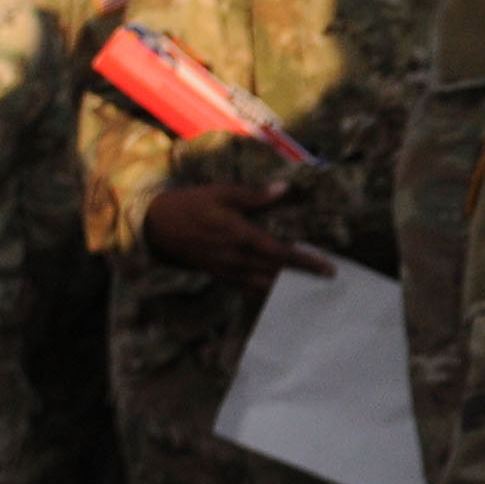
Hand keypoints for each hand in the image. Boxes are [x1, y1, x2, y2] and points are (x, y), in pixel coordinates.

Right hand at [143, 181, 334, 288]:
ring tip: (308, 289)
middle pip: (276, 274)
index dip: (306, 262)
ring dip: (286, 290)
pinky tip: (278, 293)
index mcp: (240, 235)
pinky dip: (264, 294)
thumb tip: (284, 189)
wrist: (155, 226)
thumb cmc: (190, 204)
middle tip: (326, 281)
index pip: (280, 253)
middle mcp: (236, 258)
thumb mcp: (221, 192)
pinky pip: (246, 290)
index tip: (328, 269)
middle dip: (302, 279)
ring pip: (263, 287)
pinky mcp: (219, 276)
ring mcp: (227, 271)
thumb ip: (254, 195)